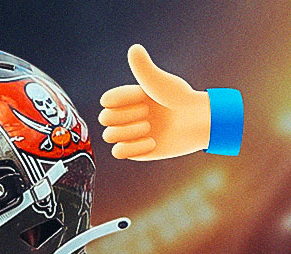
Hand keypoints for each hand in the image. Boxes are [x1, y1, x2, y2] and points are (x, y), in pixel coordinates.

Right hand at [99, 44, 210, 160]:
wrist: (200, 122)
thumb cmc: (182, 98)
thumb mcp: (160, 82)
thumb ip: (144, 68)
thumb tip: (134, 48)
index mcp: (129, 98)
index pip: (106, 100)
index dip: (122, 100)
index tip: (143, 96)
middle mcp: (126, 115)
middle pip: (105, 119)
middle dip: (128, 116)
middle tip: (149, 114)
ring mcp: (130, 134)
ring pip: (109, 136)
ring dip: (131, 132)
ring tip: (150, 128)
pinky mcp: (135, 151)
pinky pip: (118, 153)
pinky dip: (134, 148)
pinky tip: (153, 143)